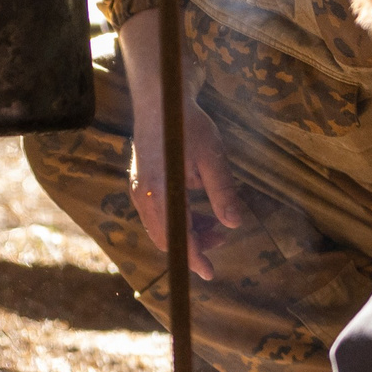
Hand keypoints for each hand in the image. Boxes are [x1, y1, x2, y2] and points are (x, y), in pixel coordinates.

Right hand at [128, 94, 245, 282]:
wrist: (159, 98)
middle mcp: (143, 196)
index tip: (210, 274)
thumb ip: (222, 192)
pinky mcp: (139, 182)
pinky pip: (156, 213)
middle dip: (193, 244)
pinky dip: (176, 218)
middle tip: (221, 237)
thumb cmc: (187, 125)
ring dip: (186, 231)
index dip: (195, 258)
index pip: (178, 238)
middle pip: (165, 237)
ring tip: (213, 222)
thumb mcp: (212, 157)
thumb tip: (234, 224)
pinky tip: (195, 206)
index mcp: (160, 193)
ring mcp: (138, 189)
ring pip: (160, 226)